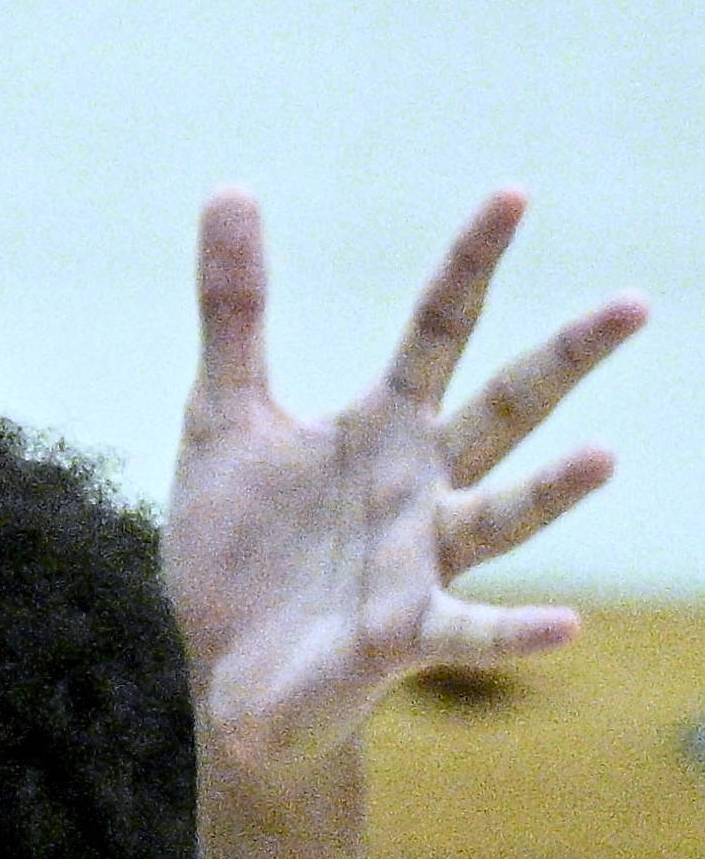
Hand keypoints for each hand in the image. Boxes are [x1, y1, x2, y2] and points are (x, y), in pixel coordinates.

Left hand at [165, 189, 642, 789]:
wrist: (228, 669)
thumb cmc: (242, 544)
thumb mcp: (223, 412)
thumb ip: (234, 311)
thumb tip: (232, 190)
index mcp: (380, 427)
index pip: (437, 328)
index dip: (471, 263)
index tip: (513, 193)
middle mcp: (420, 486)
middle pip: (504, 408)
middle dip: (564, 358)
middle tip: (635, 302)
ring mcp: (421, 560)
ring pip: (503, 516)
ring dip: (553, 491)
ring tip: (604, 456)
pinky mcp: (402, 634)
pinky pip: (470, 629)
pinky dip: (517, 631)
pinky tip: (567, 625)